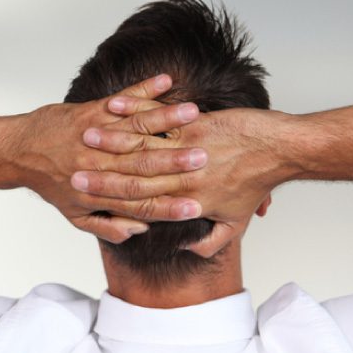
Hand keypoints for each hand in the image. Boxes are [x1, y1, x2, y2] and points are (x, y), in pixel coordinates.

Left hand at [14, 75, 208, 243]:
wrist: (18, 152)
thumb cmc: (51, 183)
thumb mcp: (76, 216)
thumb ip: (109, 226)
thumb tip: (139, 230)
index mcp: (99, 194)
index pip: (140, 202)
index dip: (169, 206)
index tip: (196, 207)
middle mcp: (99, 165)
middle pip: (143, 164)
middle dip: (176, 161)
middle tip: (205, 159)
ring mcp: (95, 135)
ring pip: (136, 128)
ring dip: (166, 118)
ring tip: (194, 114)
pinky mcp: (89, 111)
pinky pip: (121, 99)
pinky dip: (144, 90)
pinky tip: (166, 82)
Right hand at [72, 99, 297, 256]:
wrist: (279, 151)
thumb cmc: (256, 183)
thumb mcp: (235, 222)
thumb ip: (210, 241)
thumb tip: (187, 247)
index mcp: (186, 200)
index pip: (140, 203)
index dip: (110, 201)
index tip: (85, 197)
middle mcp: (182, 177)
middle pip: (132, 174)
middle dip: (99, 171)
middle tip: (73, 167)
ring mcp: (187, 147)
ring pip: (140, 144)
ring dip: (110, 138)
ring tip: (85, 133)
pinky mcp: (196, 123)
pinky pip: (159, 116)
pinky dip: (135, 108)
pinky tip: (114, 105)